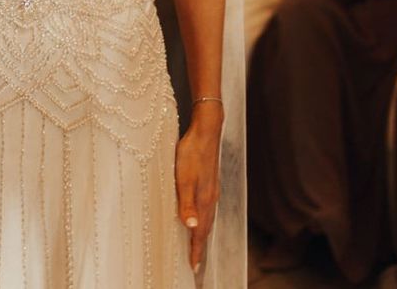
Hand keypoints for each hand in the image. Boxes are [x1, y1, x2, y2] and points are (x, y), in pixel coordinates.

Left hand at [175, 108, 222, 273]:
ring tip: (198, 244)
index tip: (193, 267)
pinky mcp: (210, 181)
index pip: (200, 232)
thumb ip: (187, 203)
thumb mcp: (184, 178)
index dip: (196, 249)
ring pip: (208, 217)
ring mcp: (212, 189)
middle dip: (200, 246)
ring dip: (202, 233)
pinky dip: (204, 218)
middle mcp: (210, 197)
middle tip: (195, 262)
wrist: (206, 130)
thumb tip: (192, 228)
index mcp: (204, 199)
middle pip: (206, 228)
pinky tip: (200, 215)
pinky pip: (208, 207)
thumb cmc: (191, 152)